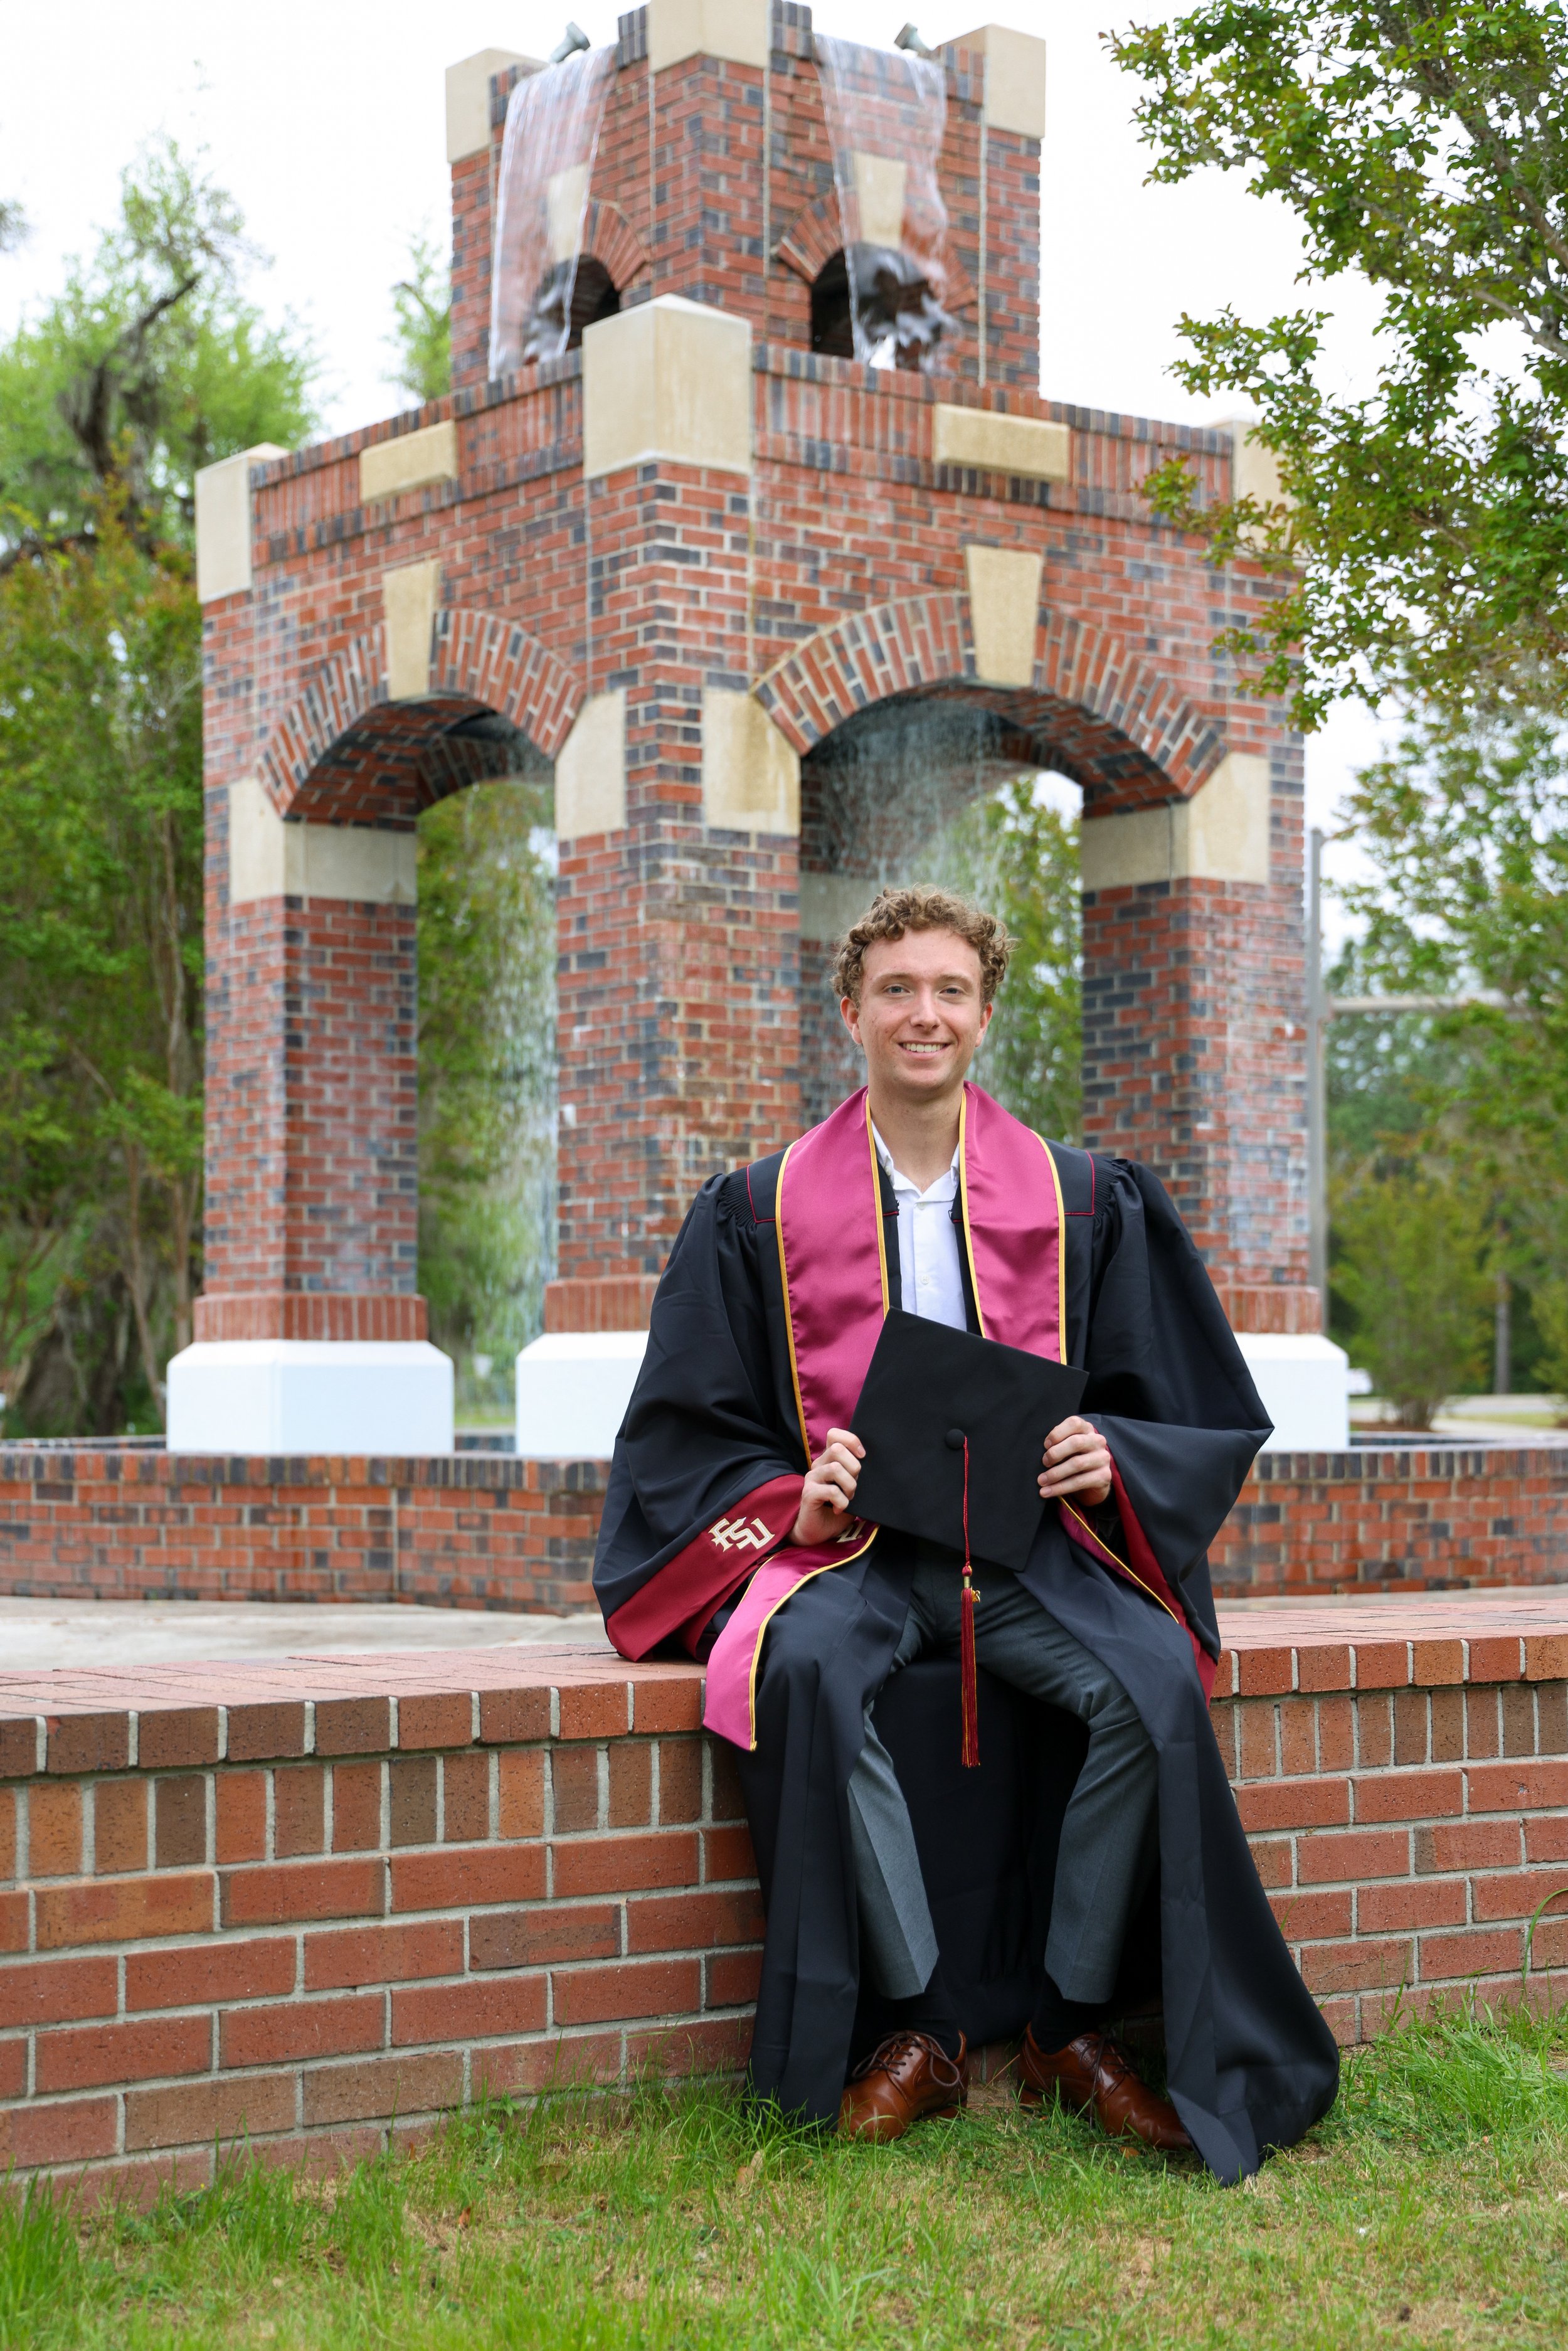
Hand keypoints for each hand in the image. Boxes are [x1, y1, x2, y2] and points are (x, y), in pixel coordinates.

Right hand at [791, 1427, 864, 1544]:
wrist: (819, 1530)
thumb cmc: (838, 1506)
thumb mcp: (851, 1486)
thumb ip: (856, 1472)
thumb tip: (874, 1463)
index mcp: (829, 1459)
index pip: (835, 1434)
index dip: (851, 1441)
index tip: (862, 1456)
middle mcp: (818, 1464)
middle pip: (837, 1449)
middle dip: (854, 1468)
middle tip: (855, 1485)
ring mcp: (812, 1478)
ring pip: (836, 1469)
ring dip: (849, 1486)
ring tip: (849, 1498)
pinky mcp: (809, 1493)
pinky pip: (831, 1491)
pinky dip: (842, 1501)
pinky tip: (840, 1508)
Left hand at [1039, 1415, 1112, 1507]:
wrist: (1093, 1480)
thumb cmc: (1074, 1458)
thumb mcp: (1067, 1447)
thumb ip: (1058, 1444)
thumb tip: (1042, 1452)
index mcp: (1087, 1429)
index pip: (1074, 1423)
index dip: (1057, 1433)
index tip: (1045, 1445)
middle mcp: (1098, 1441)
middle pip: (1076, 1443)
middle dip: (1055, 1453)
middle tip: (1044, 1463)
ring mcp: (1103, 1458)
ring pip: (1077, 1464)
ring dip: (1055, 1474)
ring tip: (1041, 1481)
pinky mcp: (1104, 1476)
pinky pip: (1079, 1482)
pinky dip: (1060, 1487)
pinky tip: (1048, 1492)